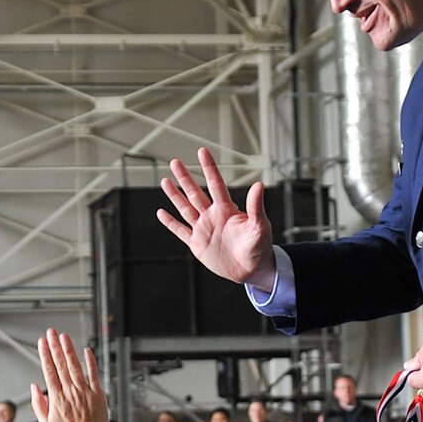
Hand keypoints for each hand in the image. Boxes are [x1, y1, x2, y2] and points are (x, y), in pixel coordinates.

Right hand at [29, 328, 107, 421]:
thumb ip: (38, 403)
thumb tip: (34, 386)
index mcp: (56, 398)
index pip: (49, 370)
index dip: (45, 354)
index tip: (41, 343)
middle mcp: (69, 391)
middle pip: (60, 364)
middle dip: (54, 346)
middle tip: (51, 332)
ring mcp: (84, 392)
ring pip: (75, 366)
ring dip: (69, 350)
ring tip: (64, 336)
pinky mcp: (98, 394)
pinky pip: (94, 375)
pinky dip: (91, 362)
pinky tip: (87, 350)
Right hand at [156, 148, 274, 288]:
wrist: (252, 270)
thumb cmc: (260, 247)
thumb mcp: (260, 226)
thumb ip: (256, 206)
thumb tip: (258, 184)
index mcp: (227, 210)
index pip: (215, 184)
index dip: (209, 168)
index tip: (202, 151)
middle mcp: (213, 216)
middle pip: (195, 193)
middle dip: (185, 178)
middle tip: (175, 162)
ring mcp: (203, 229)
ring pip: (185, 208)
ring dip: (175, 195)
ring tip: (165, 181)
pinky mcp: (197, 244)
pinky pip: (181, 231)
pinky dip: (171, 223)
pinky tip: (161, 213)